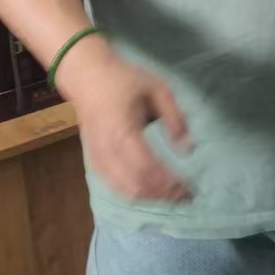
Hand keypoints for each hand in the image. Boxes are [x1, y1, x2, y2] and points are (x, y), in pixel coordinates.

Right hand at [56, 37, 192, 202]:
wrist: (86, 77)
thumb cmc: (125, 80)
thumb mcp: (158, 89)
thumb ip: (175, 118)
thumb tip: (188, 148)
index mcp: (123, 130)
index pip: (147, 167)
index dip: (168, 183)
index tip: (188, 188)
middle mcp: (107, 148)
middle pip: (136, 184)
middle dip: (162, 195)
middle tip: (185, 196)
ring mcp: (97, 157)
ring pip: (124, 189)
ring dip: (149, 197)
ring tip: (171, 196)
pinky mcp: (93, 160)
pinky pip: (113, 185)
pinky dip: (133, 193)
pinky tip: (150, 192)